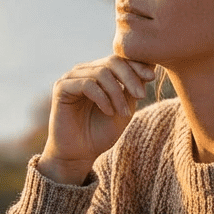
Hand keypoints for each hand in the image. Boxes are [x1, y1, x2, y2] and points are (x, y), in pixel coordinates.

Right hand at [37, 56, 154, 184]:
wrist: (80, 154)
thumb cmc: (101, 132)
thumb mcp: (124, 109)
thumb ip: (133, 88)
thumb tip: (150, 65)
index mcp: (99, 72)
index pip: (120, 59)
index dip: (137, 65)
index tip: (152, 77)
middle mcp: (85, 71)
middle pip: (112, 62)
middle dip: (130, 78)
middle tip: (141, 96)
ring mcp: (72, 78)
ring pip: (101, 73)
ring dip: (117, 93)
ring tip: (124, 112)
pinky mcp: (61, 88)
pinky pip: (87, 84)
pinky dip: (102, 98)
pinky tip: (109, 112)